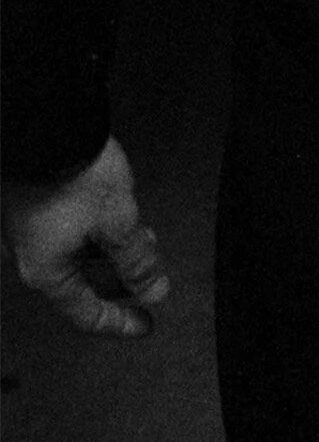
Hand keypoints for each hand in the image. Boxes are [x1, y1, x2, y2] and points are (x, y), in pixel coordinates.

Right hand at [3, 138, 168, 337]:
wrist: (48, 127)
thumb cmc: (74, 173)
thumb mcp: (119, 221)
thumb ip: (137, 261)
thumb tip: (154, 291)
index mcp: (46, 272)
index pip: (86, 314)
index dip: (119, 322)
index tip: (145, 324)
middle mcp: (32, 256)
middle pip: (81, 284)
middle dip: (121, 280)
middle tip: (151, 277)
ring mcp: (30, 231)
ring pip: (77, 256)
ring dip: (112, 254)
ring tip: (144, 240)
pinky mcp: (34, 206)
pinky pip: (68, 234)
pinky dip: (96, 235)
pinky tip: (118, 218)